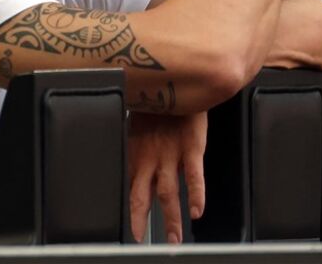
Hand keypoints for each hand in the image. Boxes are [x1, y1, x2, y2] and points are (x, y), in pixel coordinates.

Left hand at [128, 111, 207, 243]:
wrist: (177, 81)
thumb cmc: (157, 103)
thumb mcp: (139, 123)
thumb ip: (138, 145)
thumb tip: (132, 160)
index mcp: (136, 152)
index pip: (127, 187)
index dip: (126, 208)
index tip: (124, 228)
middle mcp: (151, 157)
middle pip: (142, 195)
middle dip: (140, 220)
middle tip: (141, 240)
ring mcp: (171, 154)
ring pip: (168, 192)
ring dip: (171, 218)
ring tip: (174, 239)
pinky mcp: (192, 147)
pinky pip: (194, 175)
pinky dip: (196, 194)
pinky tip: (197, 210)